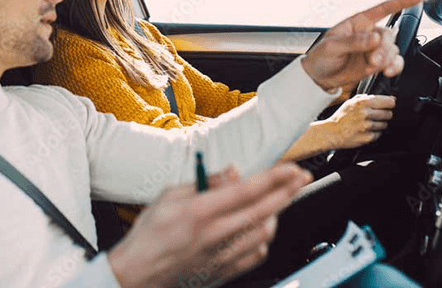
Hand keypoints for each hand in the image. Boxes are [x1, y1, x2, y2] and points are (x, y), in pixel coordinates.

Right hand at [107, 163, 311, 287]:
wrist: (139, 273)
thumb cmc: (150, 233)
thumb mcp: (169, 195)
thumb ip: (204, 182)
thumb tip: (233, 172)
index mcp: (199, 211)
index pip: (246, 190)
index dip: (274, 177)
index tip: (291, 168)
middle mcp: (214, 234)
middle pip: (264, 210)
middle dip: (289, 191)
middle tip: (302, 178)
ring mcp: (222, 256)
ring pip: (265, 233)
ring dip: (277, 213)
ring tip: (278, 201)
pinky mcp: (225, 271)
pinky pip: (257, 254)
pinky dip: (264, 239)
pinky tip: (260, 228)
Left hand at [301, 0, 422, 90]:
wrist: (319, 77)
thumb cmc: (321, 56)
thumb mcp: (332, 46)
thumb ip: (353, 42)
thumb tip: (374, 38)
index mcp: (358, 23)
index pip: (382, 9)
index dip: (400, 2)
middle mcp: (369, 34)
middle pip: (389, 35)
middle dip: (384, 49)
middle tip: (373, 60)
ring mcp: (374, 49)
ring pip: (393, 50)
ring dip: (387, 59)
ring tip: (373, 67)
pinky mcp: (377, 63)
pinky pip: (395, 62)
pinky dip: (395, 67)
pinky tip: (387, 72)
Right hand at [324, 94, 395, 148]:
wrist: (331, 132)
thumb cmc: (341, 117)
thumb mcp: (350, 102)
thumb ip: (366, 98)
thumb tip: (387, 97)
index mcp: (362, 102)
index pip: (388, 101)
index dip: (390, 103)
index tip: (389, 105)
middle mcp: (365, 113)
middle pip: (389, 114)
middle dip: (384, 114)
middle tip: (375, 116)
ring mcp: (367, 126)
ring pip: (384, 124)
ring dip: (379, 124)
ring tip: (368, 124)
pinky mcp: (367, 137)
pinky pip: (378, 134)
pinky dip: (374, 133)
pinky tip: (365, 131)